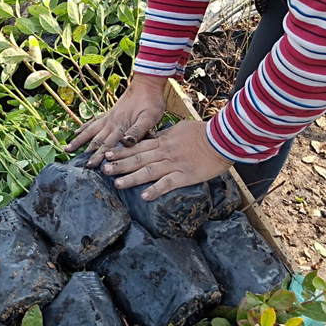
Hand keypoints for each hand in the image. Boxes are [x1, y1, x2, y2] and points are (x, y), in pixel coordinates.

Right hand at [64, 73, 167, 168]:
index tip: (90, 166)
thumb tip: (125, 143)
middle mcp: (112, 122)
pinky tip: (76, 132)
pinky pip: (93, 121)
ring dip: (79, 140)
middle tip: (79, 165)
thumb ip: (138, 131)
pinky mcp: (109, 113)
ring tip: (67, 149)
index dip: (98, 156)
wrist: (147, 83)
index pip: (108, 144)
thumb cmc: (151, 101)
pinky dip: (84, 128)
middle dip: (87, 153)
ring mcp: (109, 117)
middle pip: (97, 140)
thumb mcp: (149, 118)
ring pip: (90, 131)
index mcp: (121, 126)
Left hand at [101, 119, 231, 199]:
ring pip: (148, 171)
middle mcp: (165, 152)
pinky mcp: (185, 175)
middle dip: (120, 164)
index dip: (122, 150)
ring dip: (132, 178)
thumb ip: (164, 135)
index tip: (108, 153)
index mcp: (163, 141)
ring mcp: (174, 164)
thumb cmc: (202, 132)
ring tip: (117, 183)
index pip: (137, 146)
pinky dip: (155, 190)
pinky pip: (167, 183)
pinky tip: (144, 197)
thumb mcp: (179, 128)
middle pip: (138, 158)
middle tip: (104, 169)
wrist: (221, 138)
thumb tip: (152, 138)